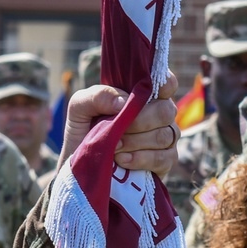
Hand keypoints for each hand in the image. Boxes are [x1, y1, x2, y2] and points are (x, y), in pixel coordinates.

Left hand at [59, 73, 179, 178]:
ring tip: (114, 146)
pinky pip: (163, 159)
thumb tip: (123, 102)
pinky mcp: (165, 162)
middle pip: (166, 111)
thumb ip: (99, 96)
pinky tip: (122, 160)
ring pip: (163, 136)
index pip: (166, 83)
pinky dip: (140, 159)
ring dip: (135, 142)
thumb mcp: (81, 107)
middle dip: (140, 121)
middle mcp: (159, 114)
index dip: (164, 84)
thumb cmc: (84, 130)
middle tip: (117, 130)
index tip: (148, 91)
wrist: (80, 164)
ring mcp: (165, 138)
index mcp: (143, 95)